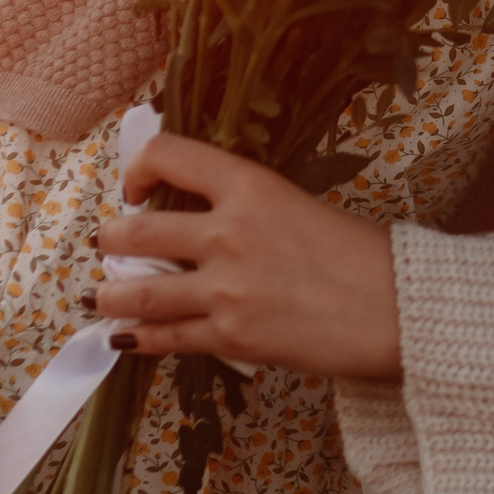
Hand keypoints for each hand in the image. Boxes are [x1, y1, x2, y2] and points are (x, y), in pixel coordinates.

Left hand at [93, 135, 402, 381]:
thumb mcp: (298, 205)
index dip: (138, 167)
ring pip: (139, 289)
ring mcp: (225, 288)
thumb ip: (248, 209)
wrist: (396, 310)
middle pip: (138, 230)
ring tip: (98, 293)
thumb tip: (204, 221)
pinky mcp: (231, 337)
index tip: (135, 186)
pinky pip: (167, 336)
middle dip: (113, 237)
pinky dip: (137, 338)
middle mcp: (227, 232)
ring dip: (110, 291)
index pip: (169, 155)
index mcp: (250, 185)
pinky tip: (122, 337)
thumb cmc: (362, 254)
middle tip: (108, 242)